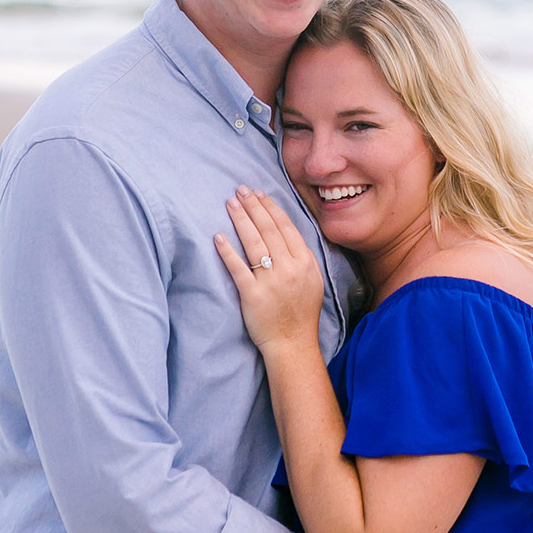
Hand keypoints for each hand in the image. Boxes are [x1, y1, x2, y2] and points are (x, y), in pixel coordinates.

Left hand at [215, 187, 324, 352]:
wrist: (293, 343)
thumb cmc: (301, 312)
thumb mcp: (314, 280)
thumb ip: (304, 256)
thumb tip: (288, 231)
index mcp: (305, 261)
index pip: (285, 226)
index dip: (270, 207)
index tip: (258, 193)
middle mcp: (289, 268)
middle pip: (268, 229)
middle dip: (253, 206)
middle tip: (240, 190)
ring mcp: (271, 281)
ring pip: (254, 243)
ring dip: (241, 220)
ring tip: (230, 203)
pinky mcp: (252, 295)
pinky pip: (238, 268)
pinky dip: (228, 251)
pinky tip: (218, 237)